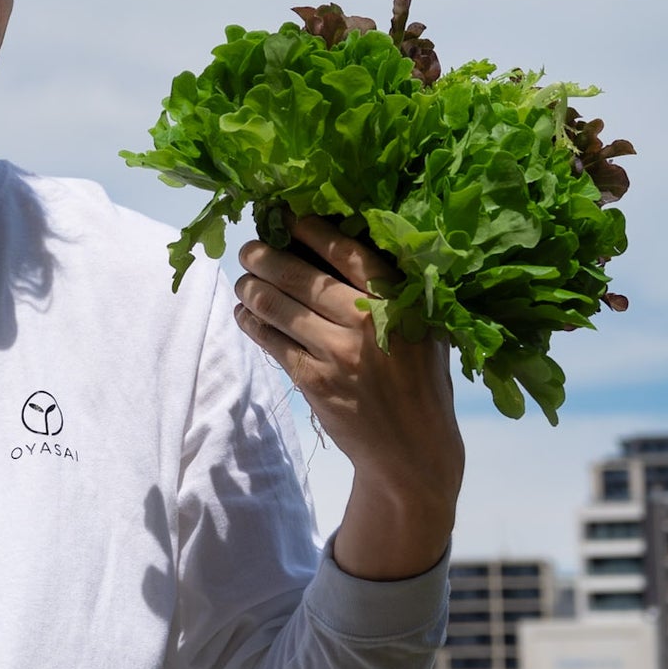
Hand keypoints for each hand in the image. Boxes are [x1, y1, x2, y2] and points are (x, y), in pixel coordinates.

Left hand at [233, 213, 462, 579]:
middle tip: (248, 249)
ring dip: (251, 288)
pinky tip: (245, 315)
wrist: (413, 451)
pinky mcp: (314, 381)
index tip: (287, 216)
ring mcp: (338, 353)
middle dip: (265, 256)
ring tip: (243, 280)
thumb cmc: (420, 381)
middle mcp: (368, 322)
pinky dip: (252, 324)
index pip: (347, 252)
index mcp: (400, 301)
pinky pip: (271, 342)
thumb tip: (338, 244)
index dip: (311, 230)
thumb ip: (393, 291)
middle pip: (301, 276)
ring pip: (278, 306)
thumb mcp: (424, 329)